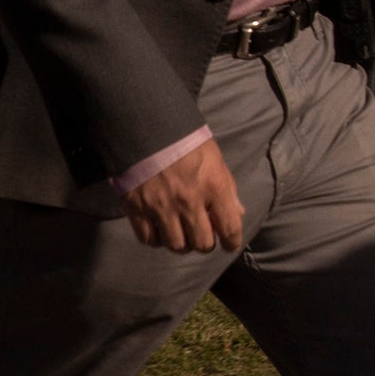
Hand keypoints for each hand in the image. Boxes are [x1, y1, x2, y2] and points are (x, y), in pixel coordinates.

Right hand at [124, 138, 248, 253]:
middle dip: (206, 244)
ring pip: (176, 246)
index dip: (232, 242)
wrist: (147, 129)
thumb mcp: (215, 160)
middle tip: (203, 237)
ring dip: (183, 244)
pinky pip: (149, 240)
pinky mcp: (137, 209)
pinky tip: (161, 232)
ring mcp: (161, 207)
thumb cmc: (187, 143)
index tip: (230, 244)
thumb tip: (237, 213)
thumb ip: (227, 188)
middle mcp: (189, 202)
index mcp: (214, 187)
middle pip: (202, 243)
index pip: (229, 228)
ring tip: (183, 235)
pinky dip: (157, 241)